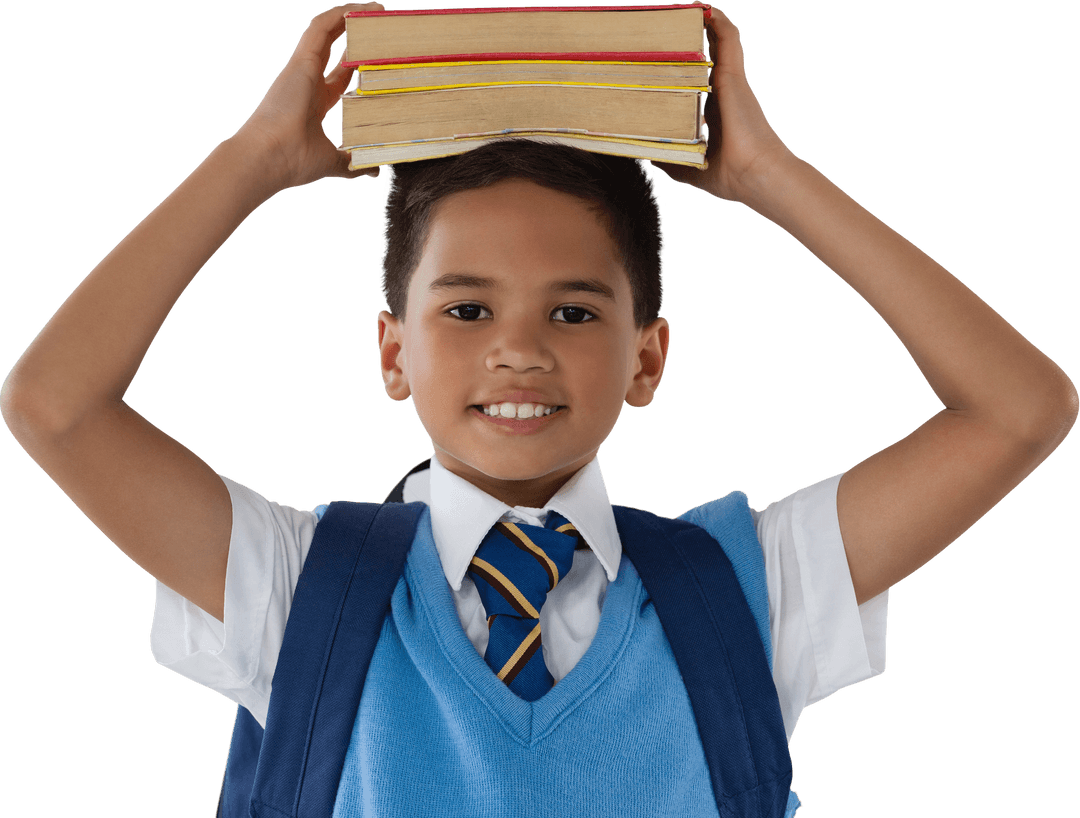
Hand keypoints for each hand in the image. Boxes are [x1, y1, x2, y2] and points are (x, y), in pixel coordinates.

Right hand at [233, 2, 384, 192]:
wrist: (269, 157)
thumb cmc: (293, 160)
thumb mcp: (332, 161)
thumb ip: (352, 163)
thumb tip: (371, 171)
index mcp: (314, 102)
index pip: (339, 77)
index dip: (356, 67)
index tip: (375, 60)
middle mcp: (307, 81)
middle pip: (333, 49)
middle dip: (356, 36)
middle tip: (380, 27)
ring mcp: (302, 68)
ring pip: (326, 30)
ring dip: (350, 16)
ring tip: (376, 9)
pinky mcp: (302, 59)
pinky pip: (321, 26)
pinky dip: (341, 13)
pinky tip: (362, 7)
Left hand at [653, 7, 792, 203]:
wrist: (753, 174)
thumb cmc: (727, 176)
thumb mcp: (685, 167)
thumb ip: (667, 156)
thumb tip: (644, 150)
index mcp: (708, 113)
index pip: (690, 83)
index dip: (674, 70)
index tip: (652, 62)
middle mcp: (717, 94)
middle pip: (699, 59)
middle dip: (680, 43)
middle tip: (658, 31)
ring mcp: (727, 82)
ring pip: (713, 44)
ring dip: (696, 26)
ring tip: (677, 12)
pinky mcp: (733, 75)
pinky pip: (727, 39)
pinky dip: (717, 22)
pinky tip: (703, 8)